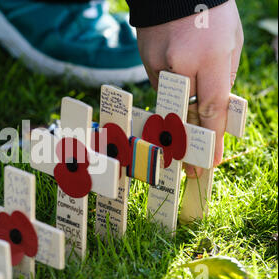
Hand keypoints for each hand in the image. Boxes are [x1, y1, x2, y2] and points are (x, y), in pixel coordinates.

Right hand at [136, 0, 243, 176]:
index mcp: (210, 57)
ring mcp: (159, 63)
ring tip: (180, 129)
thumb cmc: (213, 14)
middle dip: (187, 142)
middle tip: (188, 166)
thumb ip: (224, 78)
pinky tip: (176, 83)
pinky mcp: (145, 62)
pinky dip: (170, 91)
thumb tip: (213, 110)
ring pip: (170, 102)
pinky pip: (160, 86)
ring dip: (178, 115)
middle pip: (183, 114)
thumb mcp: (231, 43)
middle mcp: (181, 63)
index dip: (211, 138)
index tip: (210, 161)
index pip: (211, 107)